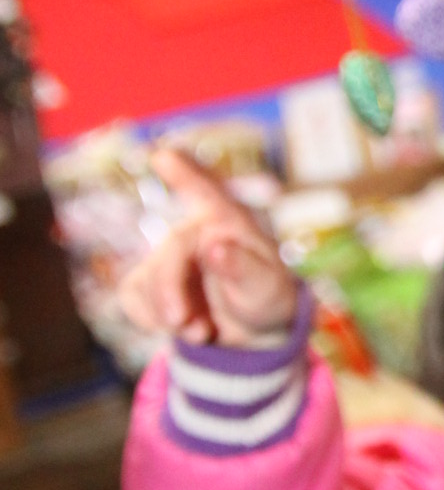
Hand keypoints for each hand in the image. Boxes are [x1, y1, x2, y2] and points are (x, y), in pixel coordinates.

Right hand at [119, 148, 298, 348]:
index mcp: (227, 221)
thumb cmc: (265, 298)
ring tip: (200, 333)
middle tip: (183, 325)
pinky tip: (174, 329)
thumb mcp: (265, 288)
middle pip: (168, 252)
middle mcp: (194, 231)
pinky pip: (132, 296)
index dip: (184, 172)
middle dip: (169, 291)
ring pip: (145, 279)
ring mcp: (168, 256)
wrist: (252, 333)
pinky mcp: (149, 280)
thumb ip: (243, 268)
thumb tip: (214, 246)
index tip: (162, 156)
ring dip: (165, 313)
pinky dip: (148, 318)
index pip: (205, 191)